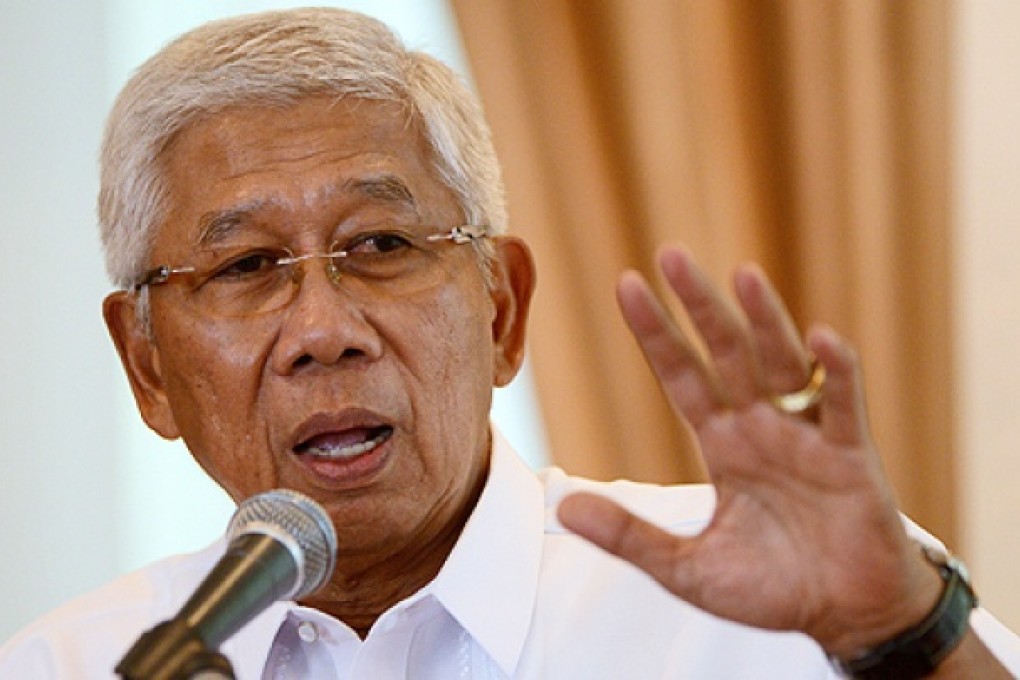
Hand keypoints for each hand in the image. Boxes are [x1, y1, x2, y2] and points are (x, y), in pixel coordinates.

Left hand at [557, 245, 941, 654]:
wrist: (844, 614)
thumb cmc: (772, 588)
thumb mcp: (687, 569)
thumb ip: (630, 536)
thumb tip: (564, 508)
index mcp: (723, 445)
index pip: (681, 376)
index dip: (656, 334)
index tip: (626, 286)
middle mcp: (762, 428)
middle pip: (727, 354)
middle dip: (700, 306)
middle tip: (672, 254)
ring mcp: (807, 437)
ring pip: (783, 365)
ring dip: (765, 320)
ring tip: (742, 275)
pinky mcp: (853, 458)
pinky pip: (845, 406)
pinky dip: (837, 372)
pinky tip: (820, 339)